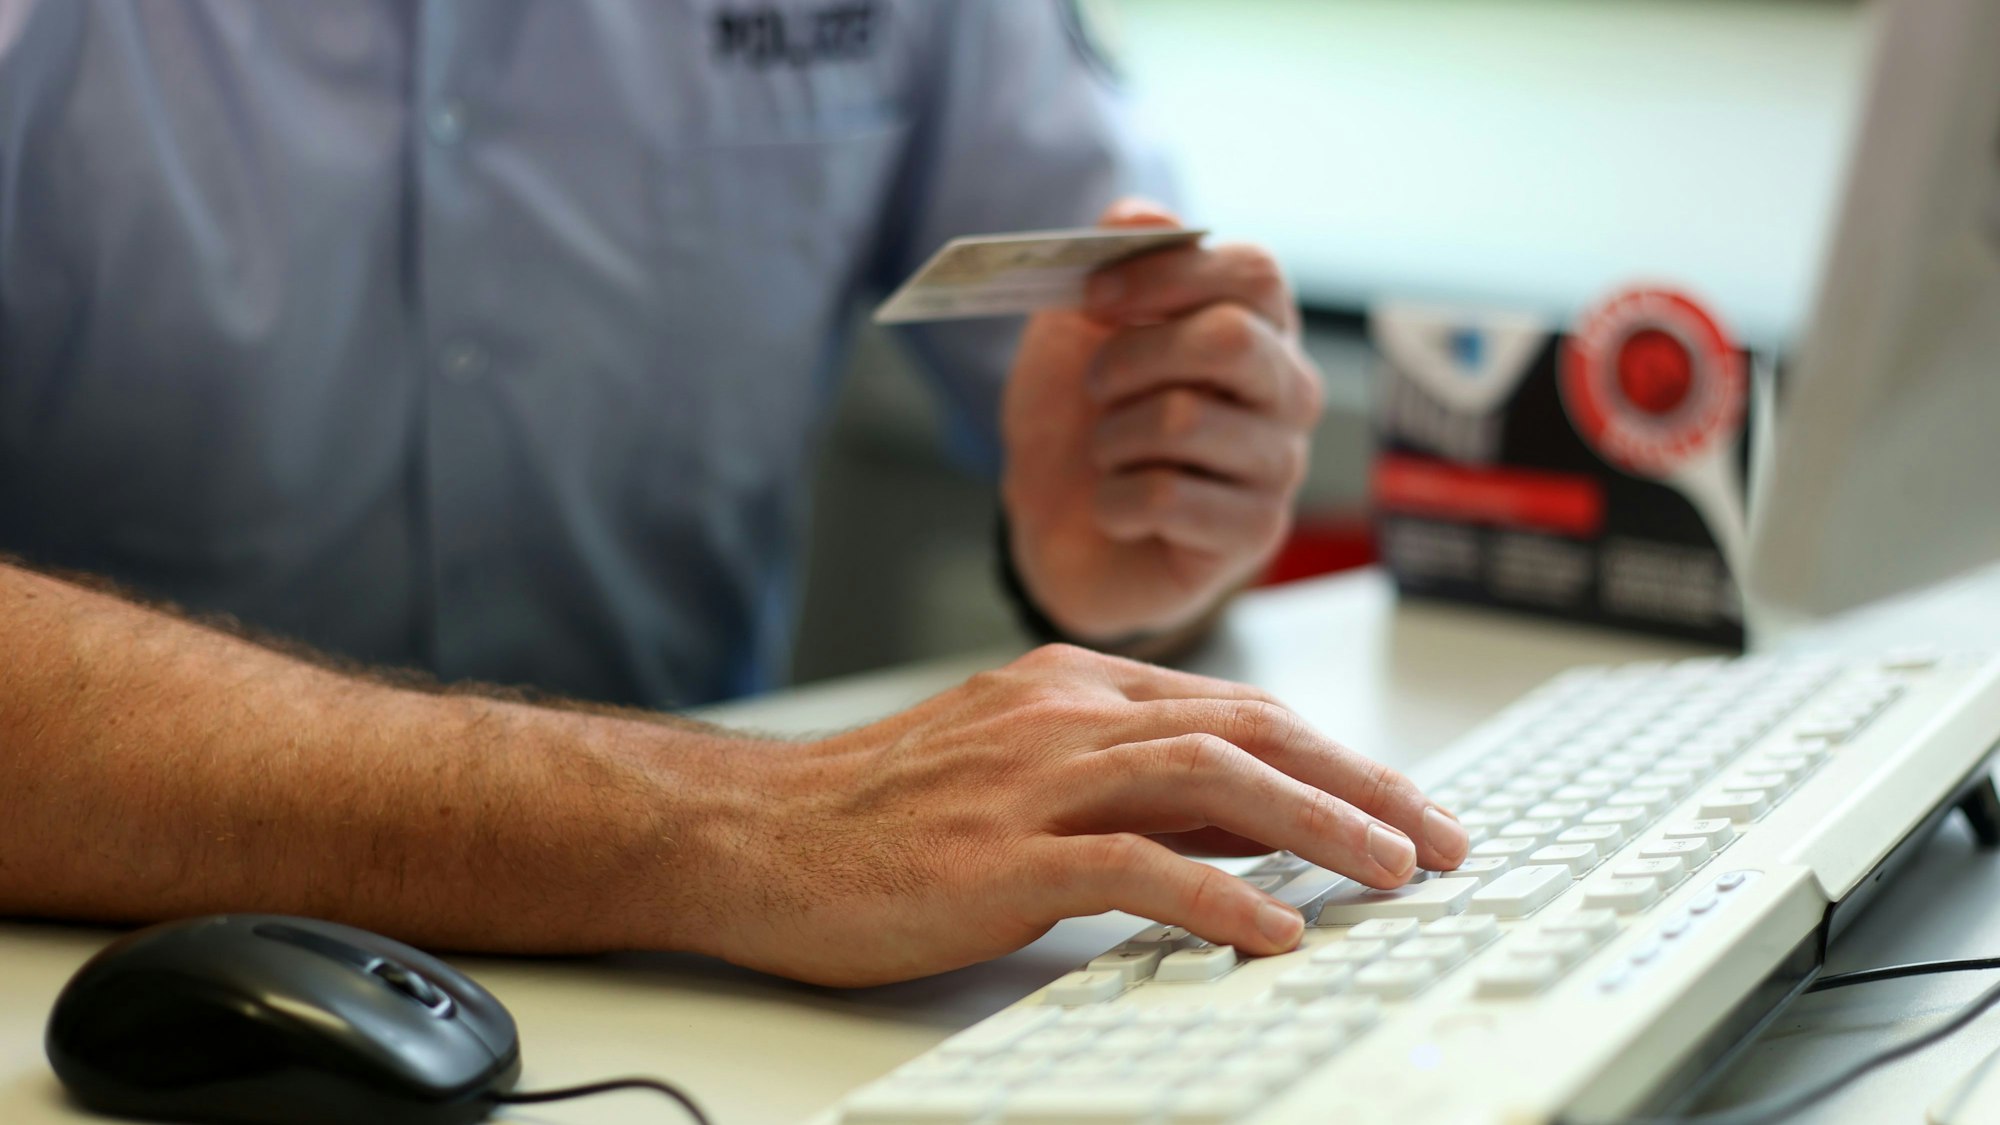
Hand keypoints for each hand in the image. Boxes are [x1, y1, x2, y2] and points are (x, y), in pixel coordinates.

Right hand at [703, 645, 1466, 985]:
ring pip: (1210, 780)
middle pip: (1250, 733)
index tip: (1408, 807)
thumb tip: (1251, 831)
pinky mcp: (997, 855)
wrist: (753, 834)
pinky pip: (1132, 869)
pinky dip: (1218, 898)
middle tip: (1443, 840)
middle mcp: (1063, 717)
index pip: (1239, 712)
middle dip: (1364, 785)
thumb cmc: (879, 812)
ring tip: (1395, 873)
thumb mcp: (1019, 776)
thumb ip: (1130, 791)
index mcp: (1072, 691)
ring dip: (1321, 825)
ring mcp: (1031, 780)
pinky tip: (1277, 932)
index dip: (1339, 758)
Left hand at [1001, 199, 1324, 642]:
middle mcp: (1287, 390)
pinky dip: (1114, 501)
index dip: (1166, 275)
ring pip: (1184, 420)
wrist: (1055, 527)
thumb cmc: (1079, 419)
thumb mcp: (1074, 327)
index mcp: (1257, 325)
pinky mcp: (1255, 534)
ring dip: (1112, 436)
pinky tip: (1118, 509)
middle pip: (1229, 339)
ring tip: (1106, 454)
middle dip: (1133, 357)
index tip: (1093, 300)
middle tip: (1095, 386)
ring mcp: (1279, 465)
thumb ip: (1111, 259)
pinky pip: (1167, 496)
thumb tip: (1146, 216)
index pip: (1254, 271)